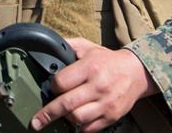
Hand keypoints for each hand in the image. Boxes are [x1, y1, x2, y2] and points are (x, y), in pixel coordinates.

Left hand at [30, 37, 158, 132]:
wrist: (136, 72)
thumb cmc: (107, 60)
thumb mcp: (87, 47)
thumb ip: (67, 46)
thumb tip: (47, 47)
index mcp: (90, 67)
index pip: (61, 82)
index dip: (52, 86)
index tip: (52, 87)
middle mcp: (98, 86)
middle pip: (66, 104)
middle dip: (48, 114)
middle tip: (35, 121)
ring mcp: (106, 103)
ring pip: (77, 118)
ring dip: (66, 118)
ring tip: (62, 114)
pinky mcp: (112, 116)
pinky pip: (90, 128)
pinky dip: (80, 127)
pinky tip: (76, 120)